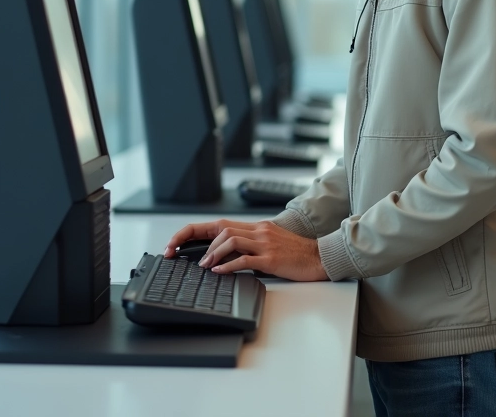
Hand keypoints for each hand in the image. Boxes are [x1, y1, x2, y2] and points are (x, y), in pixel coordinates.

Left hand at [164, 219, 328, 281]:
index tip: (175, 243)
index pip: (218, 223)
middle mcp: (258, 230)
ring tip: (203, 265)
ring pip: (230, 239)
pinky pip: (245, 258)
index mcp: (256, 227)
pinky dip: (228, 265)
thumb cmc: (295, 254)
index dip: (193, 231)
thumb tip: (221, 257)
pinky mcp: (272, 258)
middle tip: (180, 254)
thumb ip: (248, 246)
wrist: (320, 258)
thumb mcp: (268, 245)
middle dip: (195, 240)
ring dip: (212, 252)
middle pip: (220, 228)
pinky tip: (218, 271)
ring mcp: (265, 243)